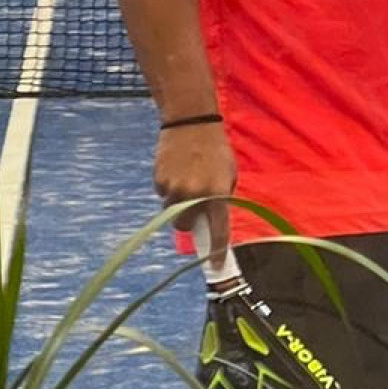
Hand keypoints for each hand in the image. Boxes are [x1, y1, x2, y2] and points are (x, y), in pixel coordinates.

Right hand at [154, 120, 235, 260]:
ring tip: (186, 177)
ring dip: (179, 203)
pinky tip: (176, 169)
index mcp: (217, 192)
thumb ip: (222, 197)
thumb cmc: (215, 148)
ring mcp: (174, 188)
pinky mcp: (159, 181)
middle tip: (196, 201)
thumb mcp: (228, 173)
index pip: (218, 230)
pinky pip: (164, 195)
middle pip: (186, 226)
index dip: (216, 251)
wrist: (190, 122)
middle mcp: (195, 194)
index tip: (215, 266)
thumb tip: (213, 220)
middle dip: (190, 218)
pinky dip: (169, 188)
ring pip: (173, 212)